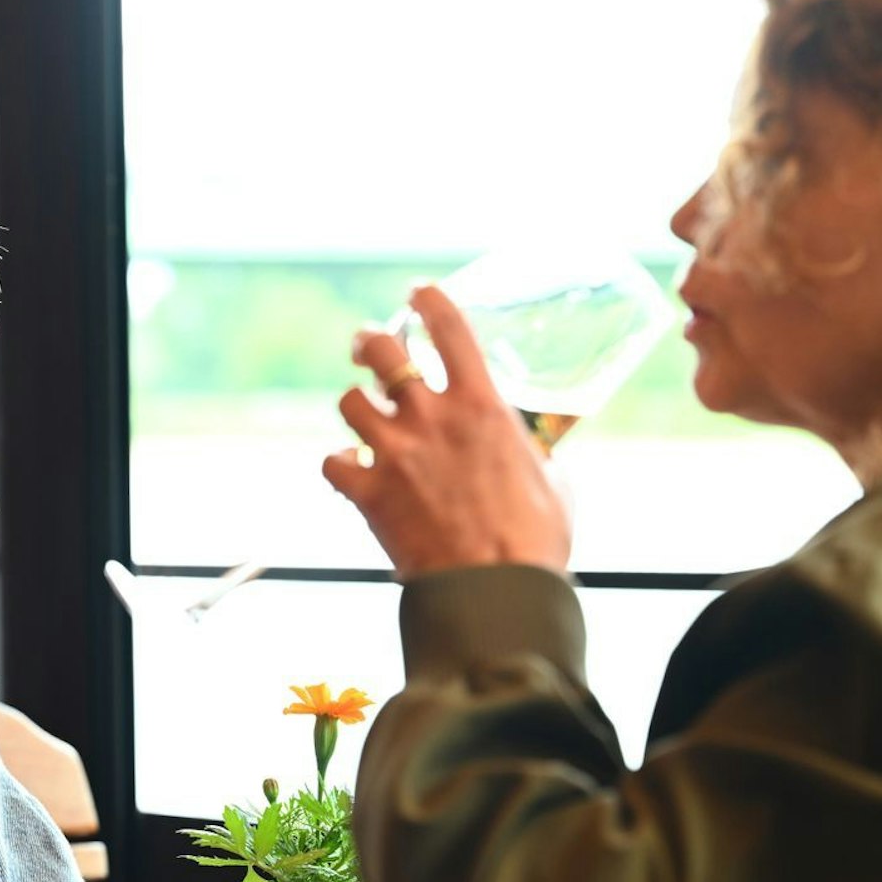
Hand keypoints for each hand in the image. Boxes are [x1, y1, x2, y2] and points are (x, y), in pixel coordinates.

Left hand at [323, 286, 571, 578]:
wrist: (496, 589)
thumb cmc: (534, 539)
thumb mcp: (549, 478)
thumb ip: (529, 450)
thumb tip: (532, 451)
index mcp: (481, 405)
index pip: (448, 327)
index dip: (428, 300)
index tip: (417, 292)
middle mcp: (431, 417)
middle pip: (381, 351)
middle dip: (369, 342)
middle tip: (368, 347)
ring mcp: (393, 452)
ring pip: (349, 402)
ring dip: (355, 407)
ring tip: (364, 419)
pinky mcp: (366, 491)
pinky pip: (331, 462)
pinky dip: (339, 466)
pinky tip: (352, 473)